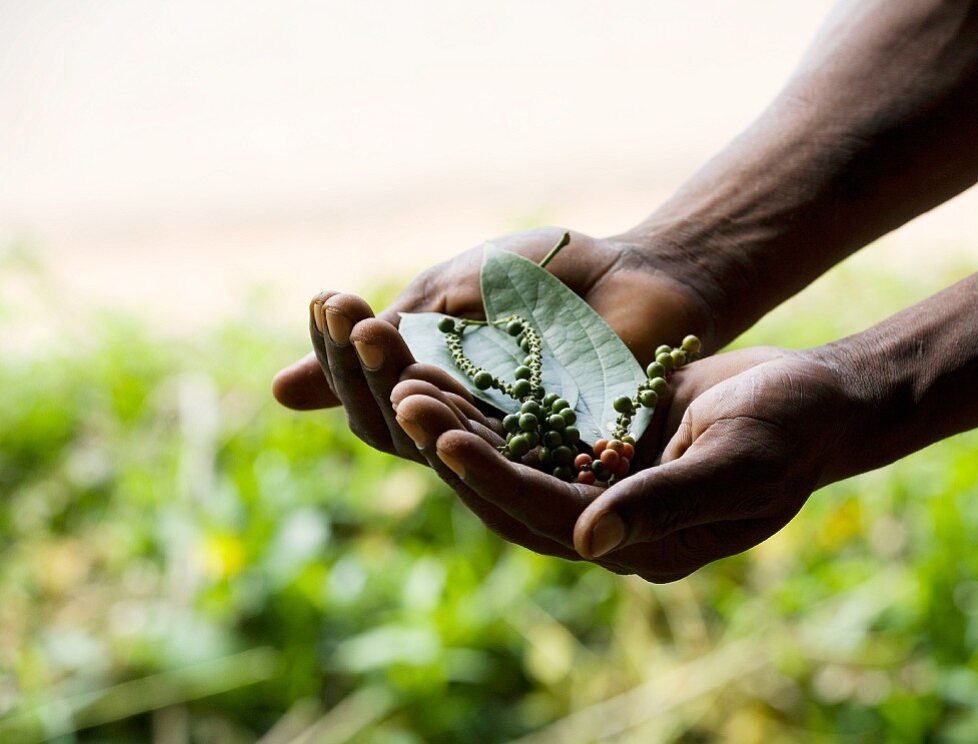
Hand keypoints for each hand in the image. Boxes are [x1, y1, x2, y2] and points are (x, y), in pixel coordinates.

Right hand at [271, 227, 713, 461]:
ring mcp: (516, 443)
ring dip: (404, 394)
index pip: (368, 396)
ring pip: (439, 443)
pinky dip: (467, 424)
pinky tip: (434, 390)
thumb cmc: (547, 276)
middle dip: (363, 370)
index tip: (326, 300)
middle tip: (352, 317)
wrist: (641, 269)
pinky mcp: (567, 452)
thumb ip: (388, 339)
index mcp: (435, 392)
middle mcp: (467, 428)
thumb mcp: (452, 296)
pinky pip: (509, 454)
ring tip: (380, 342)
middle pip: (392, 427)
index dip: (339, 355)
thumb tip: (279, 392)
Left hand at [388, 345, 869, 581]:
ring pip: (517, 459)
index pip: (551, 517)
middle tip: (407, 403)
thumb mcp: (735, 463)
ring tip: (411, 382)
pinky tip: (456, 368)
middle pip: (517, 492)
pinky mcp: (602, 443)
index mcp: (646, 545)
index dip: (496, 480)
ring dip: (465, 425)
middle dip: (460, 451)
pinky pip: (535, 426)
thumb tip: (589, 545)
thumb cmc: (790, 430)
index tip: (444, 441)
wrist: (816, 397)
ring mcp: (605, 483)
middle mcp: (614, 522)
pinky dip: (496, 402)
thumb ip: (664, 503)